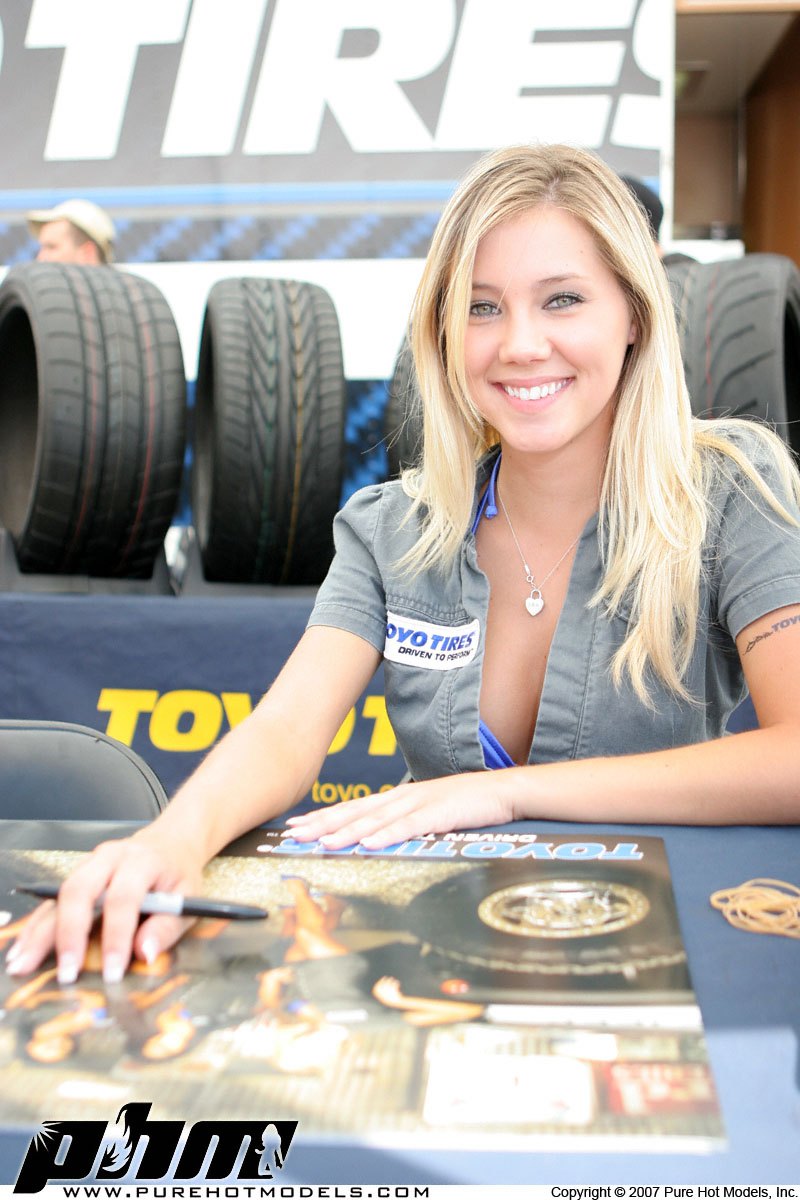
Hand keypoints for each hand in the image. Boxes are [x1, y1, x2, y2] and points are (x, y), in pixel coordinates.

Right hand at [5, 831, 202, 984]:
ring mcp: (89, 863)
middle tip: (65, 973)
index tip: (112, 972)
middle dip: (69, 934)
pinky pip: (51, 899)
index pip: (124, 898)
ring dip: (40, 931)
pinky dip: (36, 925)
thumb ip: (167, 927)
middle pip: (80, 890)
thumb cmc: (178, 875)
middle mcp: (110, 857)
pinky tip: (23, 949)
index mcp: (142, 861)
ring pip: (59, 894)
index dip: (116, 937)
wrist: (171, 842)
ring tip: (24, 964)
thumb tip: (144, 954)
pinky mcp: (76, 874)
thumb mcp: (188, 899)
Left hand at [285, 771, 517, 848]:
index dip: (323, 817)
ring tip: (322, 843)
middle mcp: (401, 798)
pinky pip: (408, 827)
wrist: (502, 791)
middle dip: (322, 824)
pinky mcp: (438, 813)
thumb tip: (376, 839)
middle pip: (355, 812)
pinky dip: (386, 835)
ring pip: (376, 820)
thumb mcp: (427, 814)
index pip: (352, 808)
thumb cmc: (465, 804)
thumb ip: (402, 823)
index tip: (296, 827)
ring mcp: (419, 804)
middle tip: (293, 835)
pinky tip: (367, 844)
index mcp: (396, 799)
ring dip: (347, 832)